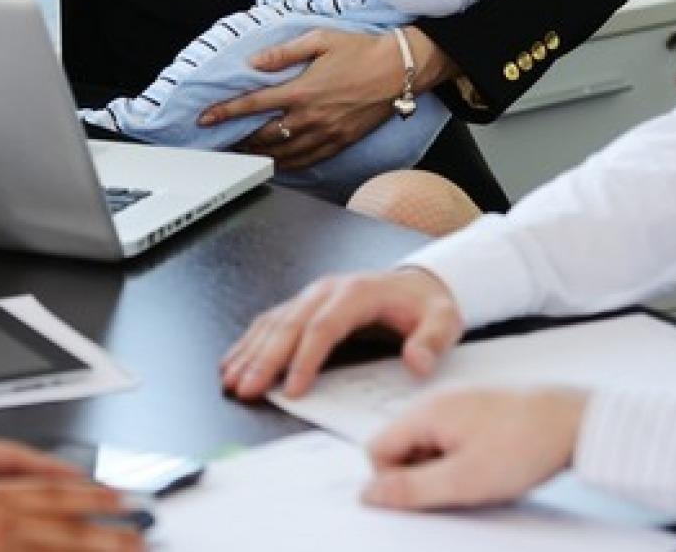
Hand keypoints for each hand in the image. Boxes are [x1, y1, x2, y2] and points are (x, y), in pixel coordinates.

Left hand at [200, 28, 448, 168]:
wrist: (400, 70)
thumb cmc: (362, 50)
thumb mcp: (320, 39)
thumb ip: (284, 53)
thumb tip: (254, 62)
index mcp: (302, 90)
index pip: (253, 104)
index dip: (225, 113)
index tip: (205, 119)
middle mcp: (311, 116)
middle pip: (263, 135)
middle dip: (237, 141)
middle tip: (218, 143)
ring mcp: (326, 133)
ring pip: (283, 153)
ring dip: (258, 155)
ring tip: (240, 155)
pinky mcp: (340, 143)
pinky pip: (307, 160)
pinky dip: (286, 165)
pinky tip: (275, 163)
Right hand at [220, 267, 461, 399]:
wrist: (416, 285)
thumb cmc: (425, 305)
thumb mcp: (443, 320)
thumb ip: (432, 342)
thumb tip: (415, 363)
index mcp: (356, 293)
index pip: (323, 328)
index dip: (305, 360)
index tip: (293, 390)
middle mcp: (326, 291)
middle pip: (288, 326)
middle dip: (264, 360)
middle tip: (246, 389)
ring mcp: (311, 296)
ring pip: (273, 323)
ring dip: (250, 353)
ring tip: (232, 381)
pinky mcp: (304, 305)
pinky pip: (270, 322)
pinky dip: (249, 342)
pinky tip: (234, 361)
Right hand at [363, 388, 588, 509]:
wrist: (576, 423)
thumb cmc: (523, 446)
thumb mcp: (463, 481)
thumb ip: (410, 490)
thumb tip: (366, 494)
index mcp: (424, 412)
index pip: (376, 451)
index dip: (393, 482)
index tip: (428, 497)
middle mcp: (435, 403)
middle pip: (402, 449)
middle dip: (423, 477)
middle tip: (459, 490)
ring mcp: (458, 406)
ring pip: (429, 449)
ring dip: (445, 471)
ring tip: (482, 478)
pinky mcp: (478, 414)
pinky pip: (452, 443)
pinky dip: (464, 461)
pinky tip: (492, 468)